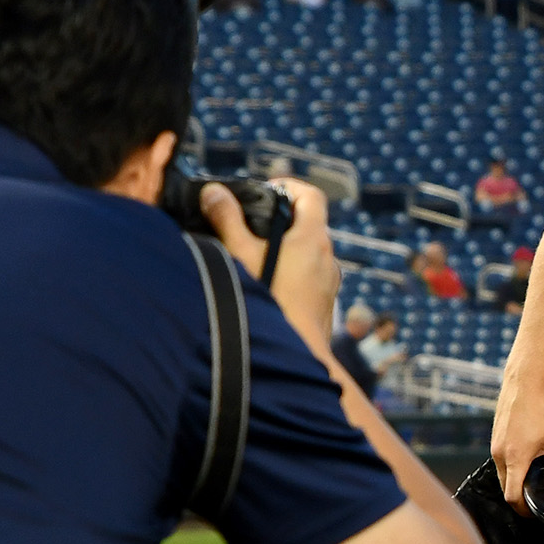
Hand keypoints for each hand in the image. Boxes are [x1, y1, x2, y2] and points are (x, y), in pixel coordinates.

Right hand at [206, 178, 336, 352]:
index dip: (290, 186)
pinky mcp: (325, 305)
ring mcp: (330, 283)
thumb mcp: (239, 254)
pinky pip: (310, 279)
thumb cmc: (268, 302)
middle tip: (252, 224)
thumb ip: (226, 219)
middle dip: (282, 220)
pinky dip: (291, 275)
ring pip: (309, 255)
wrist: (294, 356)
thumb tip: (214, 192)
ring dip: (286, 250)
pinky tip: (266, 287)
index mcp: (314, 239)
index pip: (312, 196)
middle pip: (309, 225)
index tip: (267, 191)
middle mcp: (328, 258)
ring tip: (254, 258)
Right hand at [490, 372, 543, 504]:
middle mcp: (500, 456)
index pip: (512, 496)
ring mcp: (495, 448)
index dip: (522, 509)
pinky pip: (500, 463)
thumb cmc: (541, 411)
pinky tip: (527, 461)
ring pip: (502, 476)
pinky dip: (511, 468)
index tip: (534, 512)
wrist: (523, 386)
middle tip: (537, 499)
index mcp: (516, 459)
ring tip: (534, 478)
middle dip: (519, 497)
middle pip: (505, 489)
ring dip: (515, 482)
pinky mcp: (494, 440)